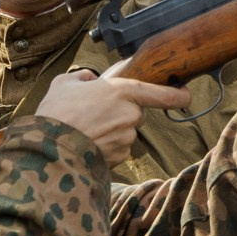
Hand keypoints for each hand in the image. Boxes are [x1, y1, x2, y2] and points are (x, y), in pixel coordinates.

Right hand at [36, 68, 195, 164]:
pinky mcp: (120, 157)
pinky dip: (107, 147)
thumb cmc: (57, 113)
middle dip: (120, 113)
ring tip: (86, 130)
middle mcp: (130, 115)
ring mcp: (127, 138)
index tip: (186, 95)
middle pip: (135, 113)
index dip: (178, 95)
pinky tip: (88, 144)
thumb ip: (82, 78)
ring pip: (126, 132)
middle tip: (94, 114)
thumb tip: (89, 80)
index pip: (161, 93)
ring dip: (111, 131)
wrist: (50, 149)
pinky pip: (118, 149)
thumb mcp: (64, 83)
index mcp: (122, 91)